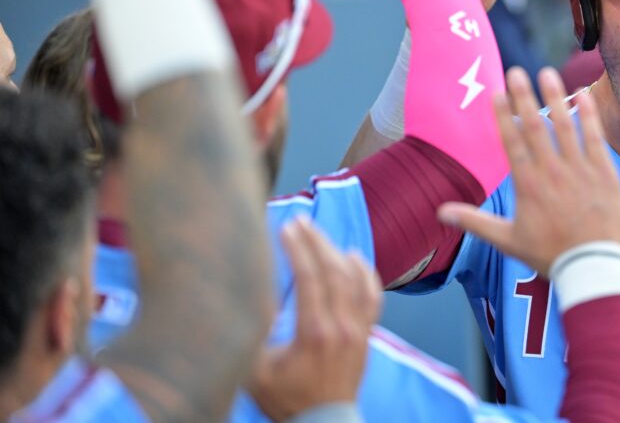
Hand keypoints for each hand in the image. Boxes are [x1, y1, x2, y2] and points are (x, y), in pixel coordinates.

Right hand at [250, 218, 381, 421]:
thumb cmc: (285, 400)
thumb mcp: (255, 372)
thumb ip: (252, 335)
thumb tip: (245, 299)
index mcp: (314, 332)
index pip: (309, 278)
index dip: (298, 249)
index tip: (287, 228)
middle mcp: (342, 326)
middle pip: (333, 271)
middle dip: (316, 241)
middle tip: (301, 221)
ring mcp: (359, 330)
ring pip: (354, 279)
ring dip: (337, 251)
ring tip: (319, 233)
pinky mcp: (367, 334)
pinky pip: (373, 296)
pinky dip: (365, 272)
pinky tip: (354, 256)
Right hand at [438, 67, 619, 274]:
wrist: (592, 268)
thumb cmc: (549, 255)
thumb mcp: (508, 240)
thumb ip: (474, 222)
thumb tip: (440, 213)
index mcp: (528, 185)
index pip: (511, 142)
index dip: (502, 115)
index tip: (496, 92)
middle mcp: (553, 172)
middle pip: (535, 126)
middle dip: (524, 97)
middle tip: (517, 71)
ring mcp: (581, 170)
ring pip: (566, 126)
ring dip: (555, 97)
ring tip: (547, 73)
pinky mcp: (605, 173)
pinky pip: (595, 137)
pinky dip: (589, 115)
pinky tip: (582, 94)